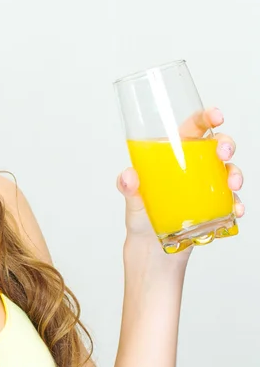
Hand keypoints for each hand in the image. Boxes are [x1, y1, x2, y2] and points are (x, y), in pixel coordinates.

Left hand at [117, 107, 244, 268]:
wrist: (152, 251)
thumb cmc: (141, 218)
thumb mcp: (131, 201)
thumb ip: (127, 187)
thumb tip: (128, 176)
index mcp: (172, 157)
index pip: (191, 130)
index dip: (205, 118)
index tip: (215, 115)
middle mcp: (192, 169)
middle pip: (216, 146)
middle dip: (225, 143)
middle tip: (222, 152)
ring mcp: (206, 188)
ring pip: (229, 171)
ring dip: (235, 173)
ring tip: (233, 184)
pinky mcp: (215, 208)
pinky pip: (232, 202)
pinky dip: (237, 204)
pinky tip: (235, 210)